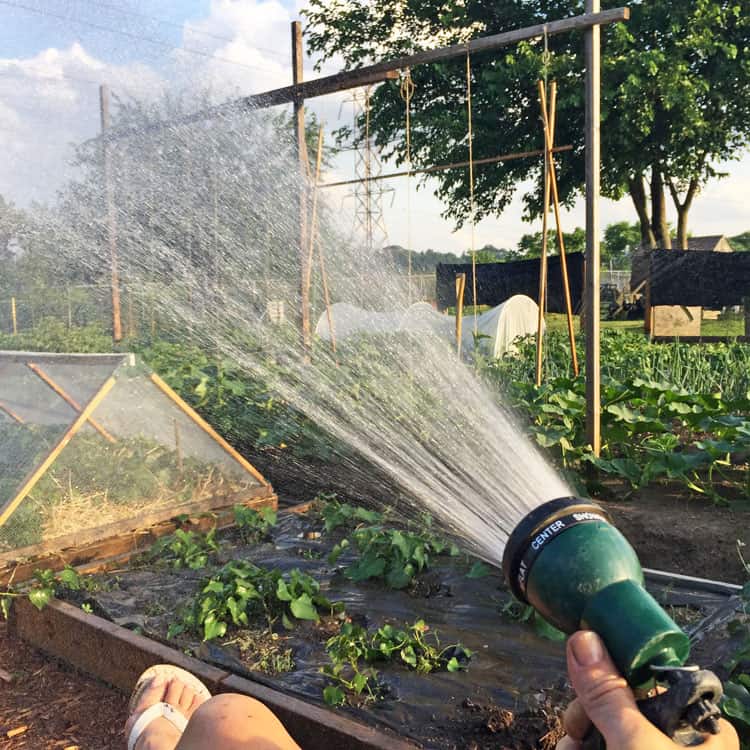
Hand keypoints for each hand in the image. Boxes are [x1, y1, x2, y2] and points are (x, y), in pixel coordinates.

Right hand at [557, 631, 738, 749]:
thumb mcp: (637, 744)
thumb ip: (609, 694)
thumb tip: (584, 638)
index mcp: (700, 730)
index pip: (647, 683)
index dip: (613, 677)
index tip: (587, 678)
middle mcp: (678, 744)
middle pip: (618, 705)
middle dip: (587, 714)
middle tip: (577, 726)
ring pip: (603, 728)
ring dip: (577, 734)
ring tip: (571, 747)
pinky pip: (595, 745)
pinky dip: (579, 747)